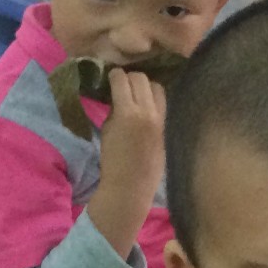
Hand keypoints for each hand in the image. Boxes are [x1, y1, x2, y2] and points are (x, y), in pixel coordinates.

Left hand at [87, 67, 168, 258]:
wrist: (129, 189)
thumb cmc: (144, 173)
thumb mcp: (158, 144)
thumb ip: (151, 122)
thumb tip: (138, 105)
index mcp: (164, 122)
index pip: (159, 89)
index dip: (146, 88)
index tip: (137, 93)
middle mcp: (151, 114)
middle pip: (142, 78)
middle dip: (130, 79)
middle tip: (120, 88)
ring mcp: (133, 113)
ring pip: (126, 78)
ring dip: (117, 79)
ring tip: (112, 88)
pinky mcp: (117, 117)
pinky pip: (113, 90)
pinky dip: (108, 89)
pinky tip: (103, 95)